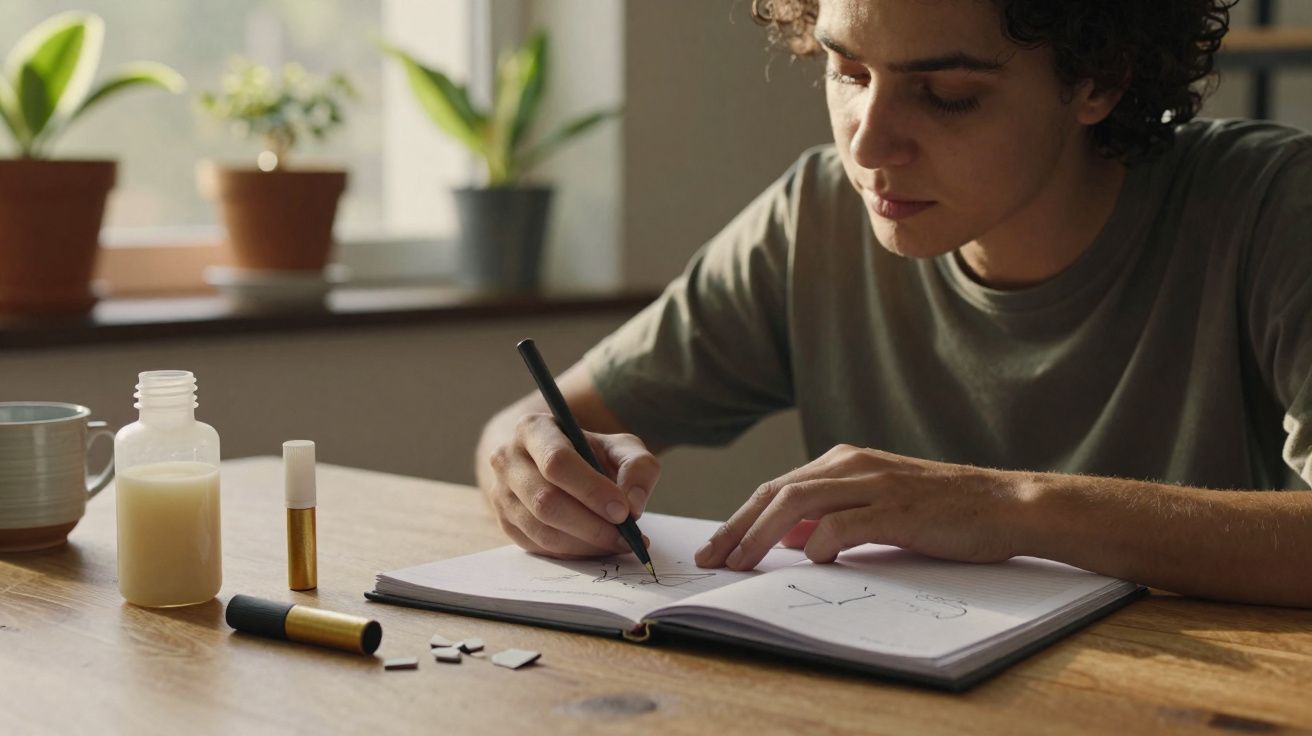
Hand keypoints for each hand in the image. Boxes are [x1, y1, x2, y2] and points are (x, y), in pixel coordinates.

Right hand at [484, 413, 659, 558]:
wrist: (556, 462)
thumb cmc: (589, 452)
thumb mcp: (620, 447)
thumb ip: (638, 467)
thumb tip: (633, 504)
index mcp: (533, 429)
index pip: (557, 463)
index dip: (591, 490)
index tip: (623, 511)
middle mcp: (507, 460)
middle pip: (545, 501)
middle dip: (591, 525)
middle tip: (626, 537)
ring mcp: (500, 494)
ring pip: (542, 530)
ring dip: (585, 544)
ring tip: (618, 544)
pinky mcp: (505, 523)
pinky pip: (539, 547)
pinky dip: (574, 553)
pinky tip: (598, 547)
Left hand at [693, 444, 1032, 570]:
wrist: (1005, 504)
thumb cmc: (942, 511)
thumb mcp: (877, 505)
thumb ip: (834, 515)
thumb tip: (788, 537)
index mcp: (845, 462)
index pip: (777, 489)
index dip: (741, 519)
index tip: (716, 548)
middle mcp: (854, 466)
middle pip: (778, 493)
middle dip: (738, 527)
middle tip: (713, 559)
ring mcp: (876, 484)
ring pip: (800, 503)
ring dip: (763, 535)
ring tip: (743, 564)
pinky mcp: (899, 509)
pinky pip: (846, 522)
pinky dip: (821, 542)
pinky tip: (809, 561)